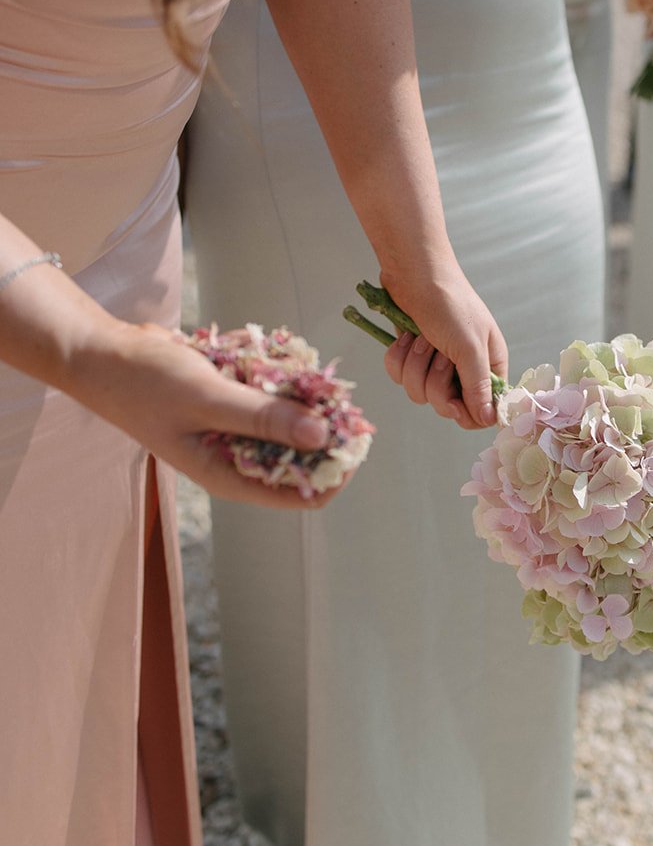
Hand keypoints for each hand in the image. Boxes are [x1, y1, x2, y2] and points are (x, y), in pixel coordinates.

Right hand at [77, 323, 349, 508]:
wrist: (104, 353)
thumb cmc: (145, 383)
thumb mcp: (208, 398)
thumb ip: (264, 418)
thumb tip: (323, 436)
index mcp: (229, 474)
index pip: (303, 494)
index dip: (337, 471)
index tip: (354, 435)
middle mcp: (236, 456)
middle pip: (302, 454)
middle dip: (322, 423)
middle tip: (332, 390)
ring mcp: (234, 428)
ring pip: (289, 417)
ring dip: (298, 392)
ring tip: (292, 367)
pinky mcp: (232, 400)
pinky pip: (269, 390)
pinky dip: (273, 371)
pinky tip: (259, 352)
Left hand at [379, 262, 506, 429]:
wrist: (414, 272)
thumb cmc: (449, 303)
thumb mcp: (469, 346)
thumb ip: (478, 385)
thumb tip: (489, 420)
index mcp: (488, 366)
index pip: (483, 410)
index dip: (466, 412)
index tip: (453, 401)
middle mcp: (463, 368)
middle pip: (446, 405)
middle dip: (434, 382)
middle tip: (438, 353)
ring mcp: (435, 363)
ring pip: (419, 393)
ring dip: (414, 365)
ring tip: (421, 338)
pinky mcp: (411, 356)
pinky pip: (399, 377)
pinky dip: (398, 358)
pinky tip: (405, 337)